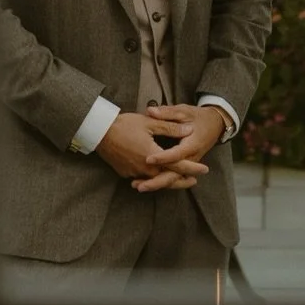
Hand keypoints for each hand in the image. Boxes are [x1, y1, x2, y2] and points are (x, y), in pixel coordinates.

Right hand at [95, 111, 210, 192]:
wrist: (99, 132)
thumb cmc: (125, 125)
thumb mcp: (150, 122)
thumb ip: (171, 127)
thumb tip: (189, 129)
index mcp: (154, 155)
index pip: (178, 165)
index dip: (193, 167)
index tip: (204, 169)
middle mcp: (145, 168)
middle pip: (168, 179)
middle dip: (182, 180)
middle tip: (194, 181)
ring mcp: (135, 173)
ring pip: (156, 181)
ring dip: (168, 181)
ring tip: (178, 180)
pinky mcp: (126, 174)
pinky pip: (143, 179)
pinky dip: (152, 179)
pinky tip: (156, 176)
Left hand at [137, 103, 226, 192]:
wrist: (215, 124)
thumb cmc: (198, 117)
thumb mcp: (184, 111)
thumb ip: (167, 112)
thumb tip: (150, 111)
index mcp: (192, 144)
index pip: (177, 154)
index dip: (163, 158)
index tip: (148, 159)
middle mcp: (191, 158)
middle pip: (174, 174)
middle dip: (157, 181)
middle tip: (139, 185)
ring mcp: (188, 164)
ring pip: (172, 179)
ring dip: (155, 184)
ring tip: (137, 186)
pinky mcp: (185, 167)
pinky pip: (172, 177)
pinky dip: (159, 181)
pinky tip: (144, 183)